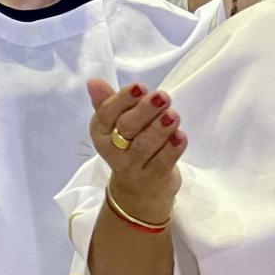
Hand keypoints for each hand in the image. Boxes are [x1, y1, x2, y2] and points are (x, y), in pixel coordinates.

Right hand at [87, 79, 184, 223]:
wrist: (138, 193)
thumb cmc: (129, 148)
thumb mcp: (116, 125)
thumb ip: (109, 102)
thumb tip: (94, 81)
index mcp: (101, 133)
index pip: (106, 114)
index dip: (123, 100)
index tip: (140, 87)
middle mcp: (113, 150)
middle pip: (126, 128)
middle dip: (144, 111)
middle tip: (162, 97)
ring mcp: (133, 167)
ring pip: (144, 146)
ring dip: (159, 128)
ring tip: (173, 115)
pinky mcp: (154, 179)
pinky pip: (162, 163)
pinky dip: (172, 149)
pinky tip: (180, 136)